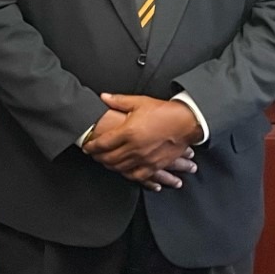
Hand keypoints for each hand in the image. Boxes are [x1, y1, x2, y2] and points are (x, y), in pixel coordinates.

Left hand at [85, 93, 201, 184]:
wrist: (187, 121)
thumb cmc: (164, 111)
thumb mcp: (139, 102)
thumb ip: (119, 101)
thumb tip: (104, 97)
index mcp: (128, 132)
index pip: (102, 144)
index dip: (91, 146)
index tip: (86, 147)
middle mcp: (135, 148)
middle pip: (108, 158)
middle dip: (98, 158)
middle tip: (94, 155)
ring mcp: (145, 159)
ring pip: (120, 168)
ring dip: (110, 166)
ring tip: (105, 162)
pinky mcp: (155, 165)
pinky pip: (137, 176)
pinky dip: (127, 175)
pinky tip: (124, 171)